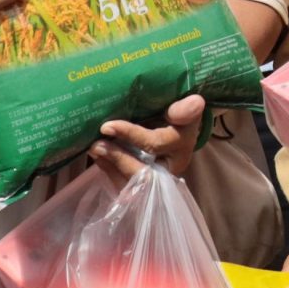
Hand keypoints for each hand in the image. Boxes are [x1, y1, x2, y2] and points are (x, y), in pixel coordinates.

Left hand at [90, 94, 206, 181]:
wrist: (180, 129)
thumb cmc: (179, 115)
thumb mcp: (186, 109)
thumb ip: (186, 108)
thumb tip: (195, 101)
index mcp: (181, 147)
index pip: (155, 144)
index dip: (131, 135)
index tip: (107, 126)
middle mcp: (169, 169)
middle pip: (143, 173)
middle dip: (117, 159)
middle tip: (95, 145)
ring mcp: (157, 181)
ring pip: (131, 184)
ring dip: (110, 166)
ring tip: (93, 149)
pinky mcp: (144, 186)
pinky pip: (124, 186)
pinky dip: (109, 172)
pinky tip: (98, 158)